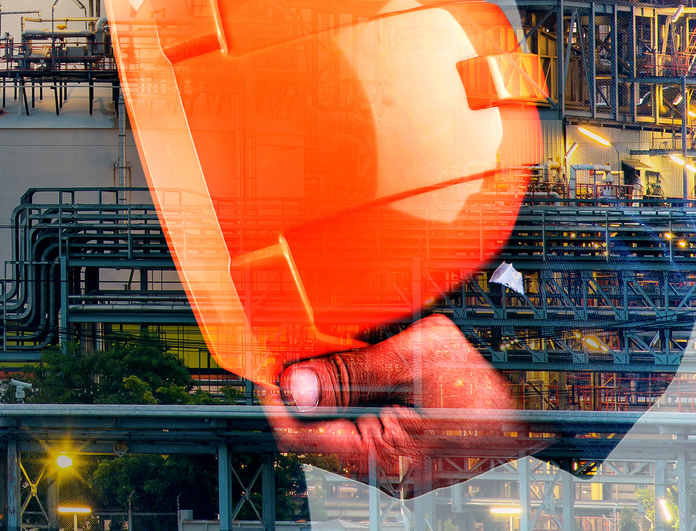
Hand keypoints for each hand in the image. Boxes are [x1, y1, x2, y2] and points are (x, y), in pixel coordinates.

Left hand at [260, 315, 544, 491]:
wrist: (554, 392)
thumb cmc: (496, 373)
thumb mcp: (416, 359)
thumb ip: (349, 372)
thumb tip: (294, 384)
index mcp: (386, 459)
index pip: (299, 435)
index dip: (273, 395)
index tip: (261, 358)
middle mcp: (390, 474)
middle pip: (316, 432)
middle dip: (301, 388)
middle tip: (290, 342)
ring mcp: (403, 469)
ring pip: (339, 429)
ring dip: (329, 390)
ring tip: (328, 347)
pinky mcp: (416, 457)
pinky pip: (367, 429)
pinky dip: (355, 398)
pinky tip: (362, 366)